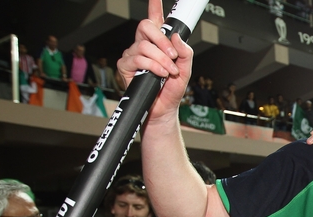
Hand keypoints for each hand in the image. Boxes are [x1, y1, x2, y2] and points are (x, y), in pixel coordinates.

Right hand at [117, 0, 192, 122]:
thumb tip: (176, 38)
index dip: (154, 7)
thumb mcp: (186, 70)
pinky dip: (152, 66)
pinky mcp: (126, 66)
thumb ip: (185, 53)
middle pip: (145, 26)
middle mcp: (144, 46)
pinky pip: (138, 59)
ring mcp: (133, 55)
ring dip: (161, 59)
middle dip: (161, 40)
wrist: (164, 109)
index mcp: (158, 44)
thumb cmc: (172, 91)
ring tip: (168, 71)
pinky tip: (160, 74)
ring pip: (144, 46)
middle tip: (172, 55)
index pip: (155, 21)